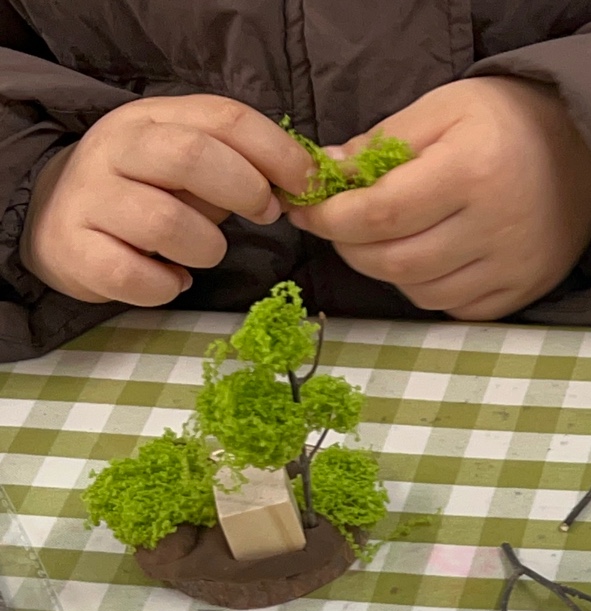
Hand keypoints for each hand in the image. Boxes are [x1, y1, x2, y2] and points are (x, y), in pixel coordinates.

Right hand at [21, 95, 311, 305]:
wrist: (57, 218)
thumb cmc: (147, 189)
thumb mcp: (190, 161)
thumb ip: (240, 162)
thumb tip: (297, 185)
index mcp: (153, 119)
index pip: (225, 117)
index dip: (278, 153)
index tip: (306, 185)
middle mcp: (114, 149)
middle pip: (191, 156)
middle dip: (245, 190)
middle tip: (264, 214)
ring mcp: (88, 198)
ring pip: (165, 222)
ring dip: (206, 248)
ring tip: (203, 251)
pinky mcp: (73, 250)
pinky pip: (133, 276)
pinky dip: (165, 286)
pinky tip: (170, 279)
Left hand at [288, 76, 590, 320]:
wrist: (587, 150)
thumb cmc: (509, 120)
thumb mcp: (443, 108)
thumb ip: (381, 141)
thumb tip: (327, 176)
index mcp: (472, 172)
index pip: (381, 214)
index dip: (332, 219)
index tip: (309, 210)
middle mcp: (497, 227)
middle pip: (396, 262)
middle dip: (350, 248)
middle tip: (340, 226)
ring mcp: (515, 265)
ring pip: (422, 293)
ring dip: (388, 271)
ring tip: (386, 240)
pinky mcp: (525, 289)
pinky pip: (458, 308)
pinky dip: (429, 290)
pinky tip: (429, 260)